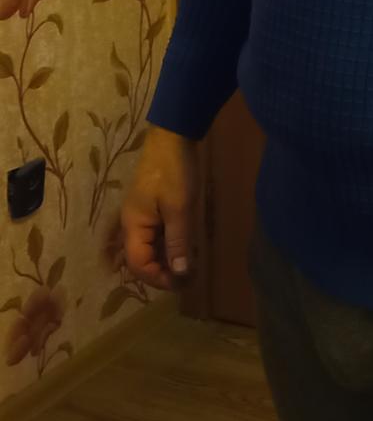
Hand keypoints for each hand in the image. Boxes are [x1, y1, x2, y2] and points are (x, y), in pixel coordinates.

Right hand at [121, 125, 200, 289]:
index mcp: (133, 226)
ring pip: (150, 248)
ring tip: (191, 267)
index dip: (159, 278)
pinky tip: (188, 248)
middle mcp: (133, 224)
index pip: (139, 265)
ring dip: (168, 260)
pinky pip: (157, 236)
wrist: (173, 137)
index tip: (183, 283)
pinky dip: (170, 246)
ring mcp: (142, 216)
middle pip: (142, 260)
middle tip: (190, 279)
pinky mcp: (153, 208)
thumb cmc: (174, 172)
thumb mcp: (180, 209)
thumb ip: (178, 242)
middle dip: (163, 273)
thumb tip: (180, 274)